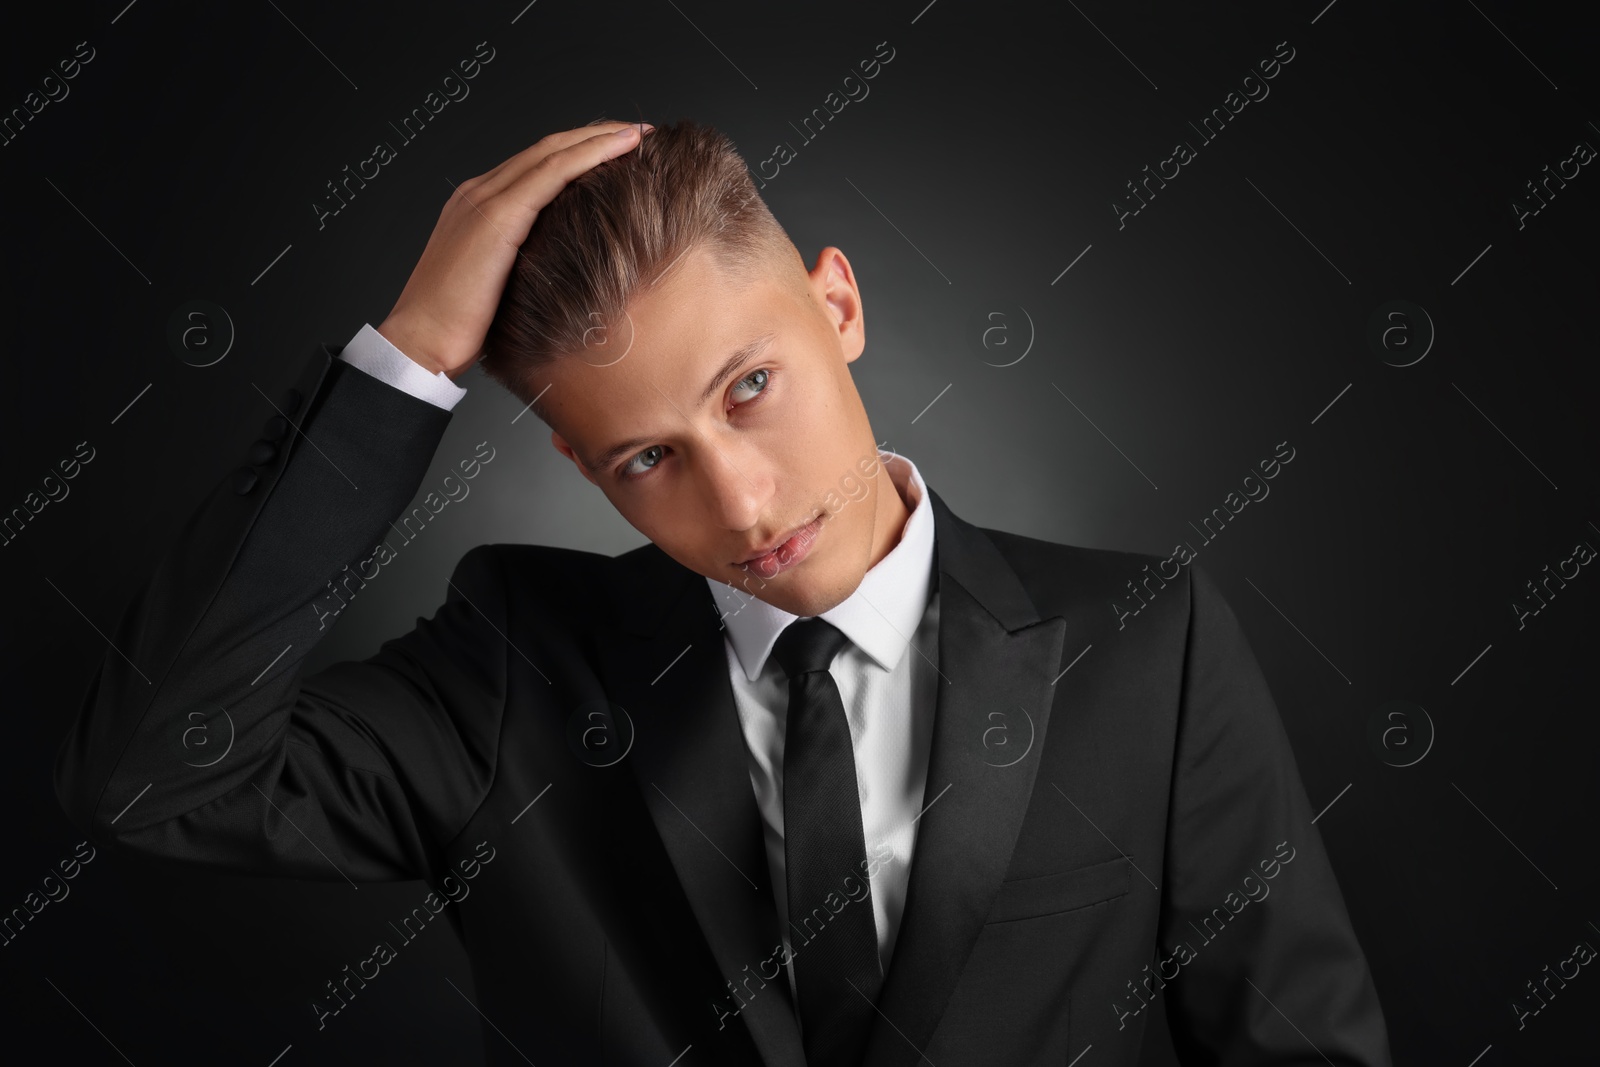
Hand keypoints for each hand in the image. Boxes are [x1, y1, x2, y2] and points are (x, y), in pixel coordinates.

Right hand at [376, 120, 653, 379]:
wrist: (420, 342)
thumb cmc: (456, 329)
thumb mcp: (498, 287)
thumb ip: (524, 266)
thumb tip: (564, 274)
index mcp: (478, 207)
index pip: (536, 165)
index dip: (579, 152)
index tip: (619, 151)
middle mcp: (479, 193)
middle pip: (547, 149)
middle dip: (596, 136)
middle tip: (639, 133)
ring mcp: (486, 200)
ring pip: (552, 153)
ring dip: (599, 138)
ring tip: (638, 134)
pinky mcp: (497, 217)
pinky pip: (552, 174)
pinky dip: (589, 155)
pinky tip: (620, 150)